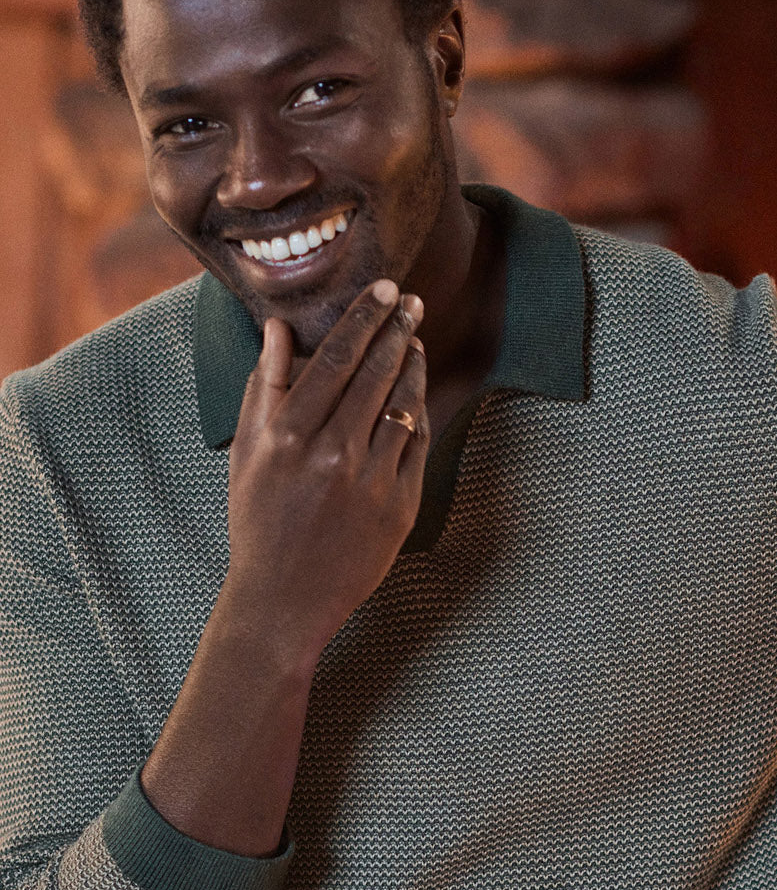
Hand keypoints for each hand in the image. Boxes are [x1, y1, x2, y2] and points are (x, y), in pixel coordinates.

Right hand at [225, 279, 429, 659]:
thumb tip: (277, 329)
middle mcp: (333, 452)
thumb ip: (264, 387)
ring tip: (414, 341)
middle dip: (397, 329)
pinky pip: (417, 445)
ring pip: (404, 404)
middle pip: (376, 372)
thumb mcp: (247, 453)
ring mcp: (371, 480)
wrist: (284, 599)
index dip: (364, 317)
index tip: (384, 289)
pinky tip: (414, 394)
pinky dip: (417, 413)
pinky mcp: (400, 506)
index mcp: (289, 435)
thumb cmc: (258, 521)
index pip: (335, 357)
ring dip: (413, 366)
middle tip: (412, 302)